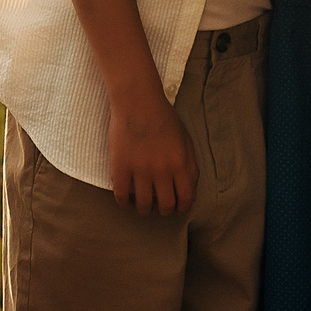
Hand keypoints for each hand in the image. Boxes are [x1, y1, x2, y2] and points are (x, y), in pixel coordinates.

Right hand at [107, 87, 196, 214]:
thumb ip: (190, 165)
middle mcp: (162, 171)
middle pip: (165, 206)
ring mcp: (140, 170)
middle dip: (164, 210)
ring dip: (144, 209)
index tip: (177, 208)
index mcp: (181, 164)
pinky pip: (121, 195)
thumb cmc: (164, 117)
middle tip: (159, 206)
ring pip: (143, 205)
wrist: (138, 101)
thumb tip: (189, 189)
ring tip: (142, 205)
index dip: (182, 208)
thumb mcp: (186, 139)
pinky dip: (124, 202)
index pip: (185, 199)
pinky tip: (125, 200)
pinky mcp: (120, 167)